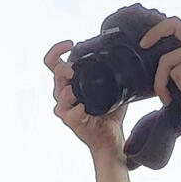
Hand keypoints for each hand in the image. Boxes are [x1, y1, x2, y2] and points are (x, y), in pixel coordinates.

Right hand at [43, 41, 127, 156]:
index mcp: (69, 83)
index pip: (53, 63)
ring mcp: (66, 109)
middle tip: (76, 68)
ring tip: (83, 90)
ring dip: (70, 89)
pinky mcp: (71, 122)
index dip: (57, 50)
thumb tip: (127, 53)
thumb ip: (114, 71)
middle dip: (66, 68)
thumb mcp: (113, 86)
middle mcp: (63, 95)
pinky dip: (79, 109)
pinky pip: (71, 113)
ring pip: (60, 93)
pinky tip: (86, 107)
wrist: (111, 137)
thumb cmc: (110, 114)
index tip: (71, 44)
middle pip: (56, 74)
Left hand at [141, 18, 180, 134]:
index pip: (174, 25)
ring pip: (170, 66)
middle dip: (159, 80)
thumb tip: (155, 69)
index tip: (143, 44)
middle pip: (166, 56)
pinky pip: (179, 74)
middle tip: (164, 97)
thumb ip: (177, 66)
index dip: (156, 32)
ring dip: (172, 87)